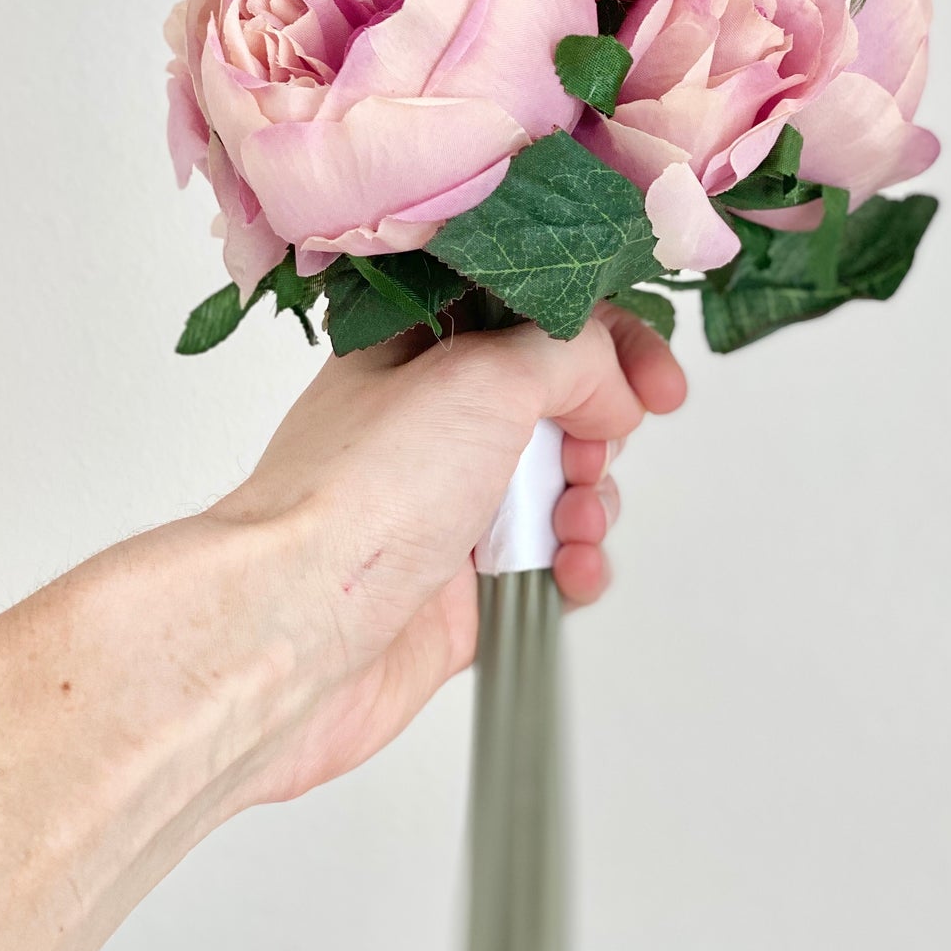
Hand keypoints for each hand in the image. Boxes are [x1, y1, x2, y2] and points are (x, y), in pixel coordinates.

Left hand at [212, 306, 685, 805]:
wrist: (297, 629)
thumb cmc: (354, 497)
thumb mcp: (484, 374)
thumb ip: (573, 355)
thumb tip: (613, 388)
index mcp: (418, 352)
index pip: (535, 321)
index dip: (607, 344)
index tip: (653, 381)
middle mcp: (428, 427)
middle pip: (559, 408)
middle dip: (600, 434)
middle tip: (590, 453)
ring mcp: (443, 510)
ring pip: (559, 492)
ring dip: (591, 506)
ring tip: (571, 523)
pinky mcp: (458, 593)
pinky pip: (546, 572)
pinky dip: (574, 571)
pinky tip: (567, 573)